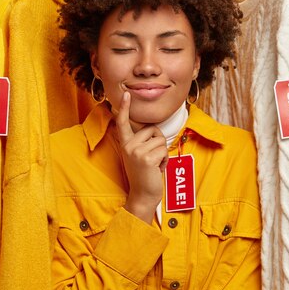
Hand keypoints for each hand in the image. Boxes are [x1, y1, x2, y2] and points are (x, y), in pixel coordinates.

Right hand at [115, 91, 167, 223]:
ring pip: (160, 140)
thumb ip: (141, 142)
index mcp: (125, 143)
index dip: (125, 108)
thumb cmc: (144, 175)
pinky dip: (165, 160)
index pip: (123, 122)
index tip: (126, 94)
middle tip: (152, 159)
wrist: (142, 195)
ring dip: (162, 153)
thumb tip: (152, 129)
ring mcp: (136, 152)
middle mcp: (128, 146)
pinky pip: (164, 150)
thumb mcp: (138, 155)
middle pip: (153, 130)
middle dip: (158, 142)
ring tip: (154, 165)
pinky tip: (157, 169)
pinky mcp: (147, 158)